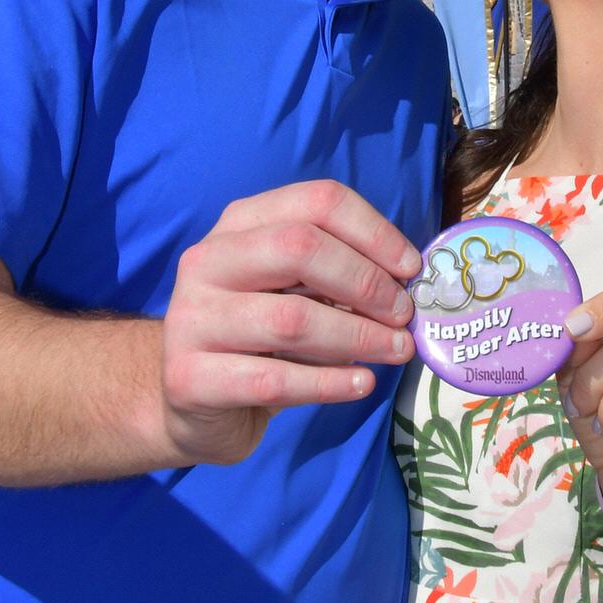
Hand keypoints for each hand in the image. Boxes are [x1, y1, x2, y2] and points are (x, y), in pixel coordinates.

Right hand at [160, 180, 420, 467]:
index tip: (411, 268)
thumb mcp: (294, 291)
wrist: (192, 401)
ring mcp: (193, 319)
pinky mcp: (190, 378)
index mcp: (240, 225)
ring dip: (358, 336)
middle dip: (365, 281)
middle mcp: (208, 261)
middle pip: (299, 247)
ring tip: (396, 351)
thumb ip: (338, 277)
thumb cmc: (258, 337)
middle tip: (403, 314)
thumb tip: (406, 283)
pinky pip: (275, 380)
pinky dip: (329, 383)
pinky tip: (362, 384)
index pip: (315, 202)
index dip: (373, 231)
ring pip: (290, 319)